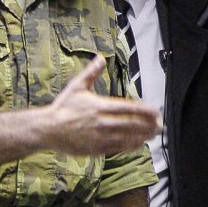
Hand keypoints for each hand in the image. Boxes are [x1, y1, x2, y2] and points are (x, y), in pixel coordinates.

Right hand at [47, 56, 161, 154]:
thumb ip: (91, 72)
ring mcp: (100, 137)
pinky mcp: (96, 149)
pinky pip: (117, 148)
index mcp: (100, 106)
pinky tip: (138, 143)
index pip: (129, 108)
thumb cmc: (63, 107)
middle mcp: (103, 122)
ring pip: (127, 137)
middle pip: (132, 124)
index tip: (156, 111)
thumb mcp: (77, 86)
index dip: (145, 111)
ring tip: (153, 134)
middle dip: (148, 124)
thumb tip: (101, 58)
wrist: (47, 129)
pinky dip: (130, 146)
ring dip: (142, 136)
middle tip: (160, 125)